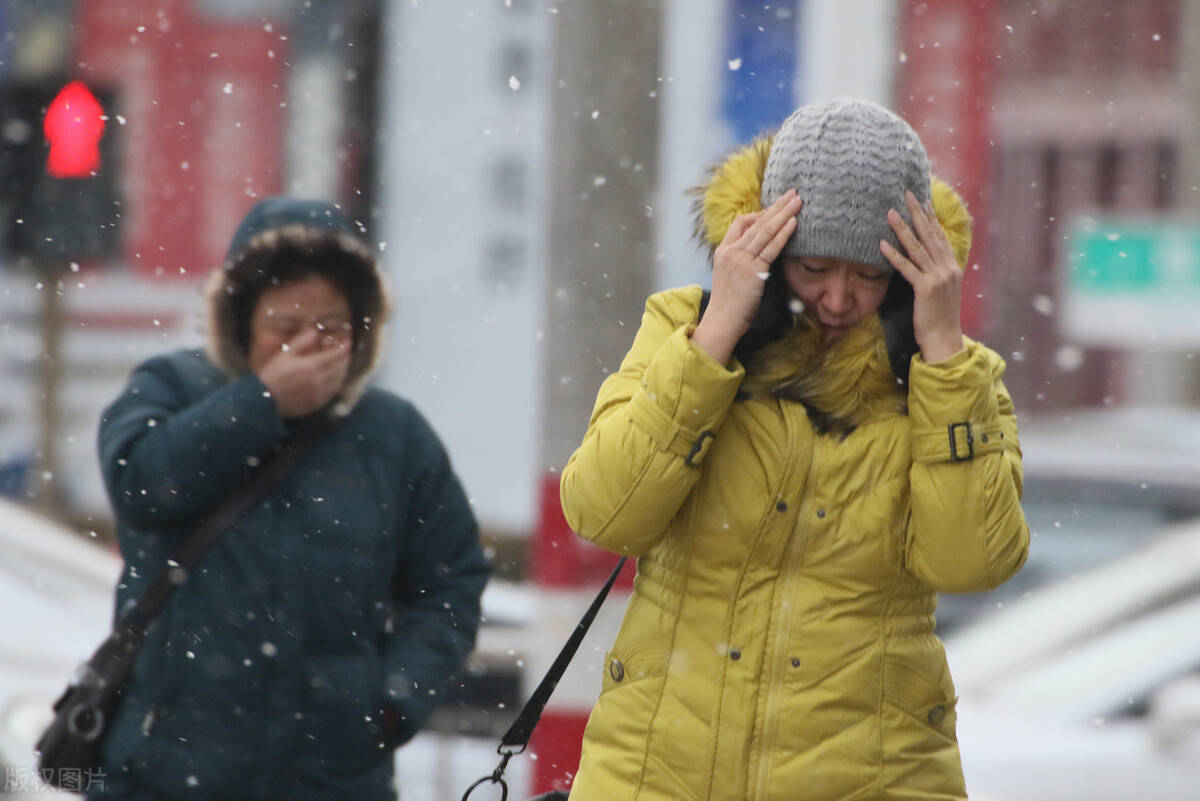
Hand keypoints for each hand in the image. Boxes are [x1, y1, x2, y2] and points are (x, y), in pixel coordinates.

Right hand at [256, 326, 350, 417]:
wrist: (264, 401)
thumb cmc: (273, 375)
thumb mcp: (284, 354)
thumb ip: (301, 342)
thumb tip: (315, 331)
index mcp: (311, 366)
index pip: (335, 355)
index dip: (345, 347)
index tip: (350, 341)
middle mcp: (319, 380)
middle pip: (341, 367)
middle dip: (346, 358)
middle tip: (347, 352)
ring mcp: (320, 393)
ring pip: (340, 380)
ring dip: (344, 370)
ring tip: (343, 363)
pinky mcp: (318, 403)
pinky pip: (334, 392)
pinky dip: (337, 383)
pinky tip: (335, 379)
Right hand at [692, 189, 802, 363]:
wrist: (722, 320)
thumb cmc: (729, 303)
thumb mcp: (729, 275)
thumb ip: (741, 260)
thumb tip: (761, 252)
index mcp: (723, 250)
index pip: (740, 223)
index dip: (759, 215)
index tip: (775, 211)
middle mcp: (731, 251)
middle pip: (757, 222)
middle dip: (777, 206)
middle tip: (793, 193)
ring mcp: (741, 259)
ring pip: (765, 231)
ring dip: (784, 214)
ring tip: (798, 202)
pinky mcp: (753, 270)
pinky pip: (771, 247)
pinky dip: (783, 233)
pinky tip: (794, 223)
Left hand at [880, 191, 963, 362]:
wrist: (945, 340)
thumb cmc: (940, 318)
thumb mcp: (942, 291)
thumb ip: (936, 273)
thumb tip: (927, 260)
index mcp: (952, 267)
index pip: (940, 236)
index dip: (930, 217)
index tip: (922, 200)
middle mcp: (947, 268)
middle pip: (930, 235)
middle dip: (918, 213)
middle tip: (906, 194)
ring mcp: (937, 277)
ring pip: (917, 247)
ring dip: (903, 228)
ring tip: (889, 213)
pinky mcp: (925, 289)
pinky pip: (907, 268)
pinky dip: (894, 255)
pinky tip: (882, 244)